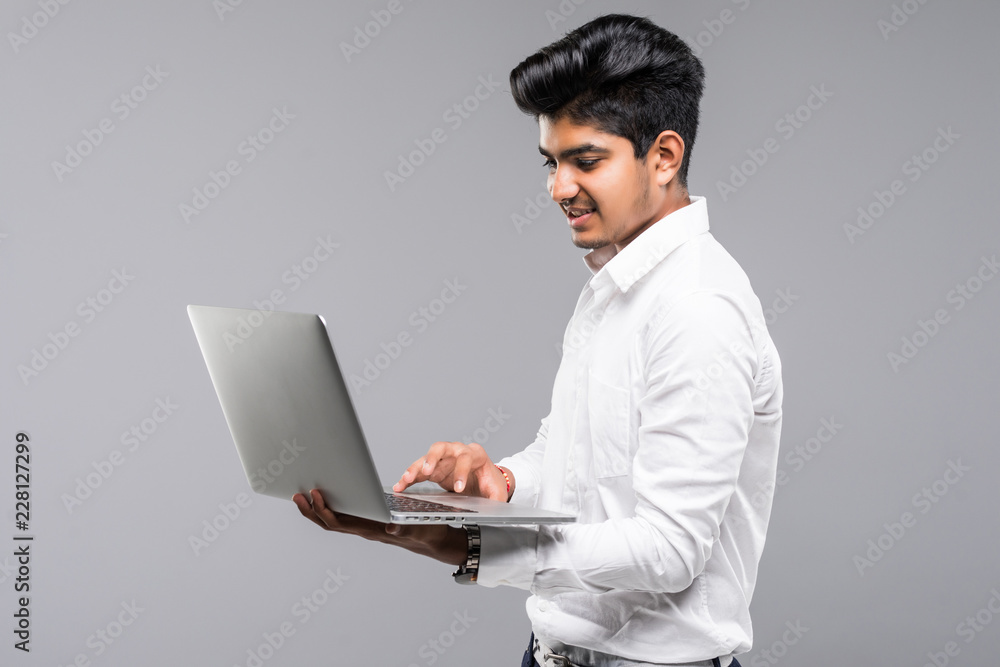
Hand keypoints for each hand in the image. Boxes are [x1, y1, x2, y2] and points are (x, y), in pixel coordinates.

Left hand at [292, 489, 465, 565]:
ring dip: (317, 510)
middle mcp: (364, 529)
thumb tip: (391, 527)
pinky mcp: (369, 521)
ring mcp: (365, 526)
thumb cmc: (426, 532)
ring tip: (303, 495)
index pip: (340, 523)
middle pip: (330, 523)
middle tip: (297, 495)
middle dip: (312, 510)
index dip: (323, 510)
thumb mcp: (418, 529)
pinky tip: (327, 496)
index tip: (314, 494)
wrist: (434, 541)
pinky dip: (332, 506)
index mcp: (371, 529)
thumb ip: (405, 529)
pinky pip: (345, 516)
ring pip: (335, 520)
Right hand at [393, 441, 510, 500]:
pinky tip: (401, 485)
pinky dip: (409, 477)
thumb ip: (496, 500)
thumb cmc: (491, 483)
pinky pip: (419, 469)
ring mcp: (444, 458)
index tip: (458, 489)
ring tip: (406, 479)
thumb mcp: (497, 492)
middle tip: (427, 471)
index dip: (461, 472)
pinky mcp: (434, 468)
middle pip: (442, 447)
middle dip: (433, 458)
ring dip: (416, 467)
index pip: (466, 458)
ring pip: (426, 457)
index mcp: (475, 454)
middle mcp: (457, 451)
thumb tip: (495, 512)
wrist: (485, 480)